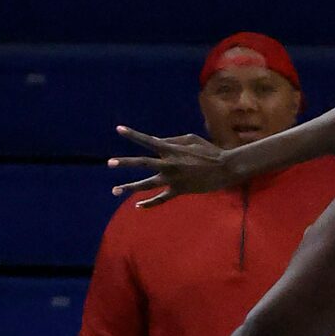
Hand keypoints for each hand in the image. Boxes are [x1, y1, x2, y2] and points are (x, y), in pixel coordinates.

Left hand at [107, 129, 236, 205]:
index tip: (118, 129)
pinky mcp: (178, 191)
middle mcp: (169, 164)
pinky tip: (137, 205)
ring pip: (146, 185)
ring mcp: (172, 179)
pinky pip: (160, 199)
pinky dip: (149, 203)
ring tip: (114, 190)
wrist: (224, 169)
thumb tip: (156, 142)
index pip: (147, 140)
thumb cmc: (209, 150)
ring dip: (129, 187)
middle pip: (142, 163)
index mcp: (171, 149)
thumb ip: (171, 140)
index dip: (132, 134)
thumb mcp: (190, 139)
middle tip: (110, 163)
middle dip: (125, 163)